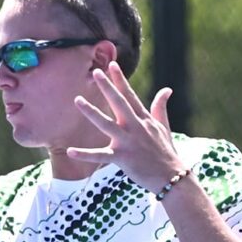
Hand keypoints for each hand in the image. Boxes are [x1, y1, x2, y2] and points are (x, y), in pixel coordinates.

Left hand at [68, 63, 184, 193]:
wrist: (170, 176)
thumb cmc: (166, 152)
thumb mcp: (164, 127)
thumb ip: (160, 107)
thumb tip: (167, 89)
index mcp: (143, 119)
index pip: (130, 95)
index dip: (120, 80)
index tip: (111, 65)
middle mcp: (135, 127)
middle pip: (118, 103)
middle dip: (107, 87)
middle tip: (96, 72)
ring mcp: (128, 142)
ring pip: (106, 124)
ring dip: (91, 112)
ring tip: (77, 100)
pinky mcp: (122, 158)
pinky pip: (100, 156)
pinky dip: (85, 155)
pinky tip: (70, 151)